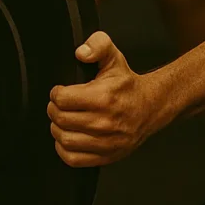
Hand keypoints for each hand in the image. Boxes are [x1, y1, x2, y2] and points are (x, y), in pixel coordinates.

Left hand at [47, 31, 161, 167]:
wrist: (150, 107)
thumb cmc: (128, 85)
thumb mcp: (114, 58)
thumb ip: (97, 45)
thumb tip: (81, 53)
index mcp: (104, 97)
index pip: (63, 99)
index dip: (56, 93)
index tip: (60, 91)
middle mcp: (105, 122)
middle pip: (61, 119)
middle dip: (54, 110)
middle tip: (59, 105)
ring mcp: (106, 142)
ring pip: (65, 140)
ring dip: (57, 129)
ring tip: (63, 120)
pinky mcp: (106, 156)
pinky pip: (74, 159)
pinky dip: (64, 149)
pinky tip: (68, 137)